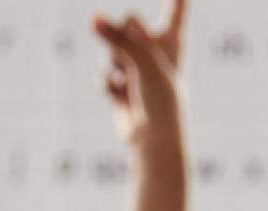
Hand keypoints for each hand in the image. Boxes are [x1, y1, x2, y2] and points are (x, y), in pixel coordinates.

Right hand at [94, 7, 188, 210]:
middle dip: (119, 40)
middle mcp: (154, 51)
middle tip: (129, 60)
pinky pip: (103, 75)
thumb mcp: (140, 58)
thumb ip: (116, 35)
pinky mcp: (120, 87)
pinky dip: (108, 85)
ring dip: (112, 65)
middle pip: (125, 24)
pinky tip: (119, 97)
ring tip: (127, 81)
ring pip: (109, 50)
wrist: (153, 139)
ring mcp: (135, 69)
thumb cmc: (160, 98)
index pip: (176, 7)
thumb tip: (91, 18)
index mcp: (171, 40)